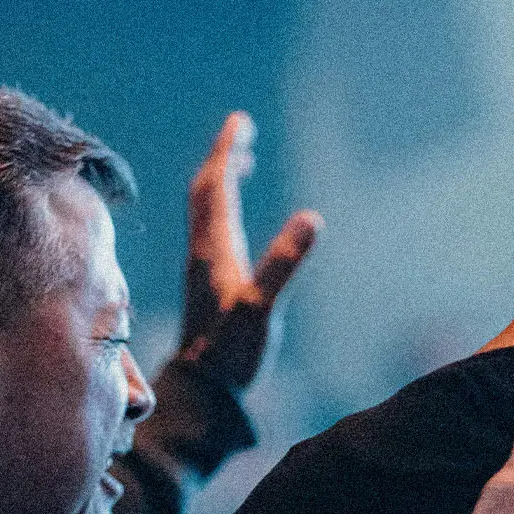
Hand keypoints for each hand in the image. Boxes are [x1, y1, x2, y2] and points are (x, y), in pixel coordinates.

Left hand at [178, 112, 321, 389]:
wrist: (202, 391)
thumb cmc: (232, 353)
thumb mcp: (261, 307)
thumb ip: (283, 264)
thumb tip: (311, 218)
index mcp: (213, 248)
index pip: (216, 187)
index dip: (227, 152)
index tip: (239, 121)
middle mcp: (203, 252)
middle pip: (206, 191)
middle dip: (223, 158)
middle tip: (241, 130)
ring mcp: (203, 268)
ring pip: (206, 212)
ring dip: (221, 182)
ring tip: (240, 163)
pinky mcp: (206, 285)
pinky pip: (211, 233)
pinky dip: (224, 212)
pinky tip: (234, 222)